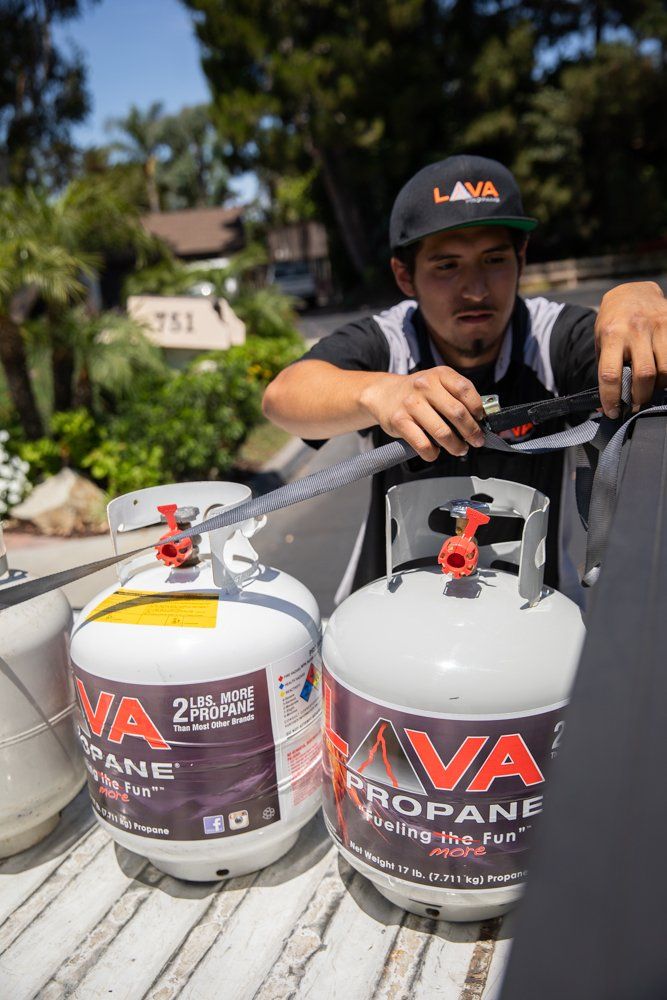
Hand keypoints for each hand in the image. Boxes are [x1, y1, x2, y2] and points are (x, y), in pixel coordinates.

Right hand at [360, 367, 484, 459]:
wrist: (383, 394)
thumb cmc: (416, 393)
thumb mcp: (437, 384)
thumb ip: (457, 397)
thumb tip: (481, 421)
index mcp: (439, 375)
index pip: (465, 390)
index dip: (477, 408)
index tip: (481, 420)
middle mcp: (425, 386)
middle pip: (457, 413)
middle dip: (472, 432)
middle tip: (477, 441)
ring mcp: (411, 404)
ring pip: (442, 432)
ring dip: (456, 446)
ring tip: (460, 449)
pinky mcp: (399, 421)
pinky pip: (423, 444)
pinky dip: (433, 453)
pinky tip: (435, 452)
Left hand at [595, 281, 666, 416]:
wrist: (632, 292)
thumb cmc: (614, 322)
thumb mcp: (601, 341)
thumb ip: (606, 368)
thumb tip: (606, 405)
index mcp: (612, 334)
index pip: (611, 374)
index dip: (611, 398)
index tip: (613, 411)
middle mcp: (635, 329)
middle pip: (644, 375)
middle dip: (640, 396)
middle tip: (635, 404)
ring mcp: (658, 325)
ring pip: (665, 369)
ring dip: (658, 386)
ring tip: (651, 389)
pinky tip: (662, 376)